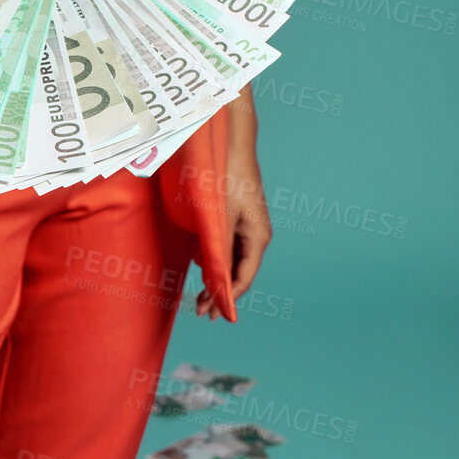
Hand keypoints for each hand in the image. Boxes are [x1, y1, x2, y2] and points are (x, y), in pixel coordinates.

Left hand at [196, 89, 271, 320]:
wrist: (230, 143)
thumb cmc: (225, 177)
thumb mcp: (219, 219)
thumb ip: (218, 252)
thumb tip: (216, 284)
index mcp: (257, 237)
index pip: (243, 278)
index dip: (229, 299)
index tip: (216, 316)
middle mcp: (256, 235)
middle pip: (239, 274)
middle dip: (221, 294)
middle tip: (202, 313)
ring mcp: (247, 227)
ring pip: (232, 262)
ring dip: (217, 280)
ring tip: (201, 299)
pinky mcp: (236, 219)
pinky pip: (228, 248)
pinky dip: (216, 262)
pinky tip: (202, 270)